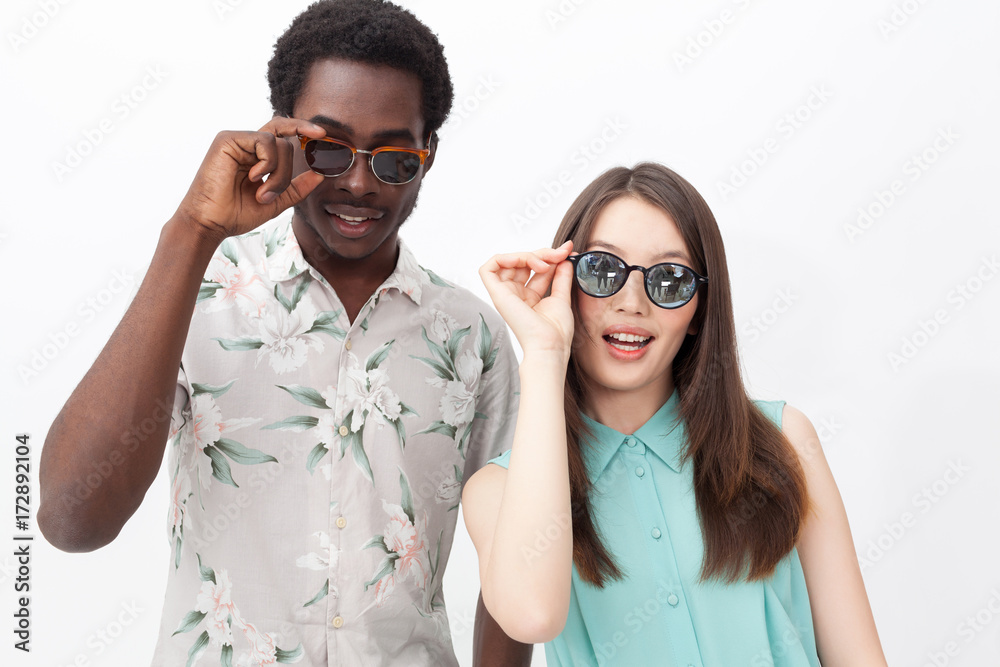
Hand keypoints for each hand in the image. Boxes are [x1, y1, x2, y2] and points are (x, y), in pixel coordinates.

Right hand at [172, 117, 327, 242]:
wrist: (212, 223)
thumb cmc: (236, 214)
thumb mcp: (276, 202)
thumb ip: (297, 188)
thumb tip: (320, 174)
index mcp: (257, 156)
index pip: (282, 132)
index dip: (301, 127)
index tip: (322, 134)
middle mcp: (247, 145)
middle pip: (285, 141)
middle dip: (287, 171)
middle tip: (273, 194)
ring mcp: (238, 140)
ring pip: (278, 143)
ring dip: (278, 173)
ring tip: (261, 193)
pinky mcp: (228, 139)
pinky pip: (264, 141)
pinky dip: (267, 163)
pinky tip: (253, 178)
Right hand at [479, 241, 574, 361]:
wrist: (550, 344)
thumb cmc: (556, 331)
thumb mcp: (561, 296)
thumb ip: (561, 276)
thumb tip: (564, 258)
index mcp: (529, 297)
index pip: (535, 269)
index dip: (549, 257)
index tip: (566, 252)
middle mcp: (516, 295)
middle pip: (522, 263)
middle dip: (542, 253)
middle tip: (560, 254)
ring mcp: (505, 294)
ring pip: (508, 262)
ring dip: (528, 255)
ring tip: (545, 263)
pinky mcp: (497, 294)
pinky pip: (489, 268)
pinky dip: (504, 258)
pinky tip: (523, 260)